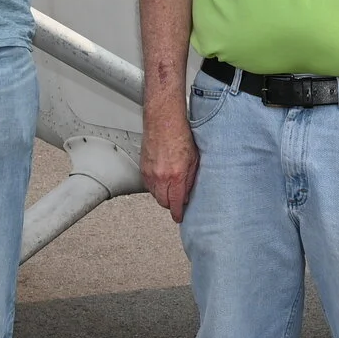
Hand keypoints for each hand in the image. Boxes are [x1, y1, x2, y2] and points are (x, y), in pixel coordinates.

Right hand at [141, 106, 199, 222]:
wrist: (163, 121)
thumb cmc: (180, 135)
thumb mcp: (195, 159)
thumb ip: (191, 179)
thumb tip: (187, 194)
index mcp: (176, 175)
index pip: (175, 203)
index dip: (177, 213)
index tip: (179, 217)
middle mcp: (161, 176)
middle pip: (163, 202)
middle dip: (170, 204)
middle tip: (177, 201)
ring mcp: (150, 172)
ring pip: (155, 194)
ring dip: (162, 195)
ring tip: (170, 188)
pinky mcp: (143, 168)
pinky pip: (148, 185)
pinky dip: (155, 186)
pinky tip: (162, 179)